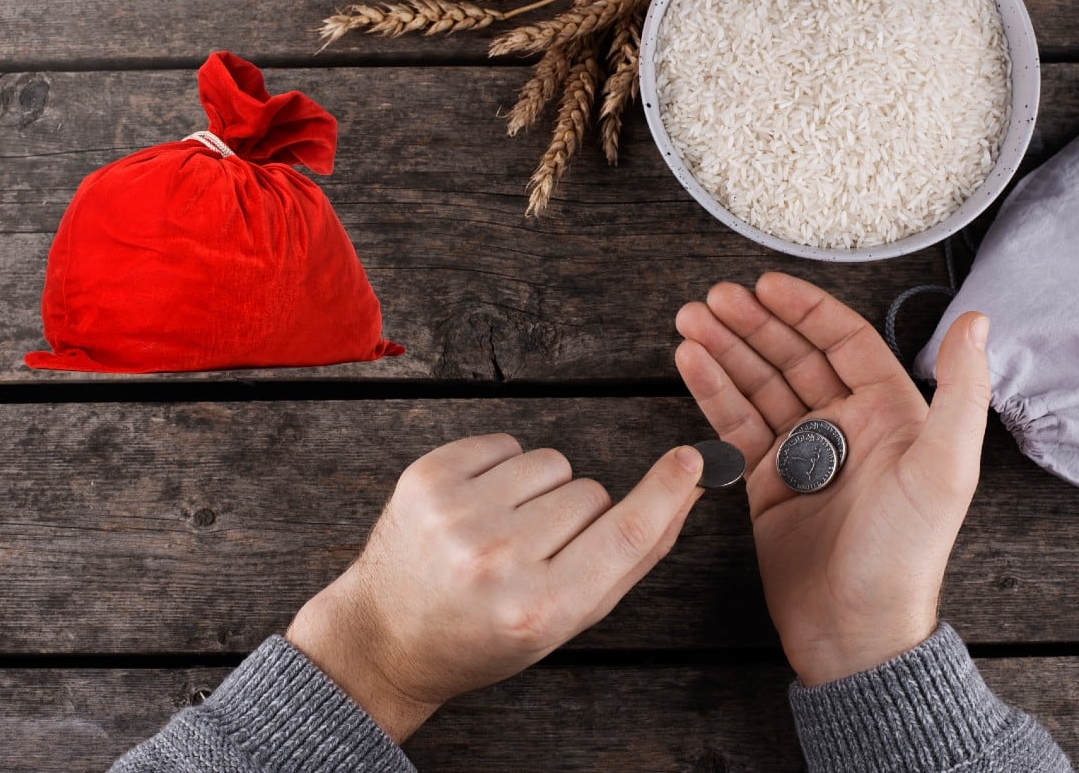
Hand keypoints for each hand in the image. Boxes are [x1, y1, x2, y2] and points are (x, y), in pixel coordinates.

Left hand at [286, 434, 704, 740]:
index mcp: (538, 608)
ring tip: (505, 529)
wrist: (387, 635)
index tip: (690, 460)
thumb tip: (686, 491)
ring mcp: (456, 515)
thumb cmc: (485, 634)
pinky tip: (479, 507)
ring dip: (541, 490)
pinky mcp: (427, 477)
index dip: (666, 493)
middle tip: (538, 553)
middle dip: (579, 516)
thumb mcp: (565, 618)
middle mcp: (496, 559)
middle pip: (591, 493)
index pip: (625, 534)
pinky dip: (503, 469)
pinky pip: (506, 443)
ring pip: (552, 463)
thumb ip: (631, 557)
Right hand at [675, 274, 990, 684]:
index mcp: (890, 413)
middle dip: (751, 324)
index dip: (803, 309)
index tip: (763, 286)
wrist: (855, 629)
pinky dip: (711, 390)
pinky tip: (690, 362)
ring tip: (689, 321)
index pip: (843, 341)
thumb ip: (962, 390)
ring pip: (758, 384)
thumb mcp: (945, 469)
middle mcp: (845, 426)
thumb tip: (978, 319)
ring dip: (724, 350)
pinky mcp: (766, 480)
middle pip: (792, 356)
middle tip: (711, 299)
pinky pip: (735, 423)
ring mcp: (802, 452)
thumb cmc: (904, 554)